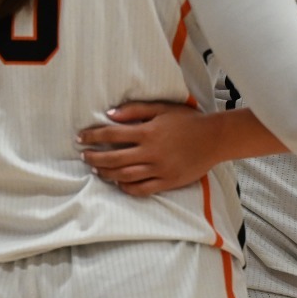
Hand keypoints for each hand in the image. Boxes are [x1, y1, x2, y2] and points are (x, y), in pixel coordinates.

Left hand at [77, 102, 217, 195]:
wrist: (215, 139)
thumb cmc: (189, 121)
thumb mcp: (162, 108)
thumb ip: (135, 110)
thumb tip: (110, 114)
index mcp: (148, 132)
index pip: (112, 134)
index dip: (93, 136)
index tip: (81, 138)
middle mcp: (151, 152)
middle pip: (114, 158)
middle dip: (95, 157)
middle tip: (84, 156)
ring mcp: (159, 169)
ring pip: (125, 176)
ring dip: (107, 173)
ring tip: (97, 170)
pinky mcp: (168, 182)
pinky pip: (142, 189)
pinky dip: (127, 188)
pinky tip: (119, 183)